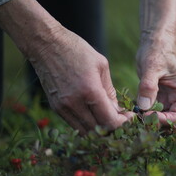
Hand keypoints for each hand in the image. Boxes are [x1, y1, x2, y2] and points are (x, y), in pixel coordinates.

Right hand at [0, 0, 133, 132]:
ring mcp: (63, 107)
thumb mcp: (101, 65)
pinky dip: (87, 125)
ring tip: (109, 118)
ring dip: (100, 129)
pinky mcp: (56, 107)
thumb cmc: (76, 50)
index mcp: (90, 91)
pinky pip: (75, 125)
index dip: (123, 123)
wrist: (46, 44)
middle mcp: (75, 103)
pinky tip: (95, 115)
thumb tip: (116, 109)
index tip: (130, 117)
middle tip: (122, 119)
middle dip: (114, 127)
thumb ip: (110, 90)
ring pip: (86, 131)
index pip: (109, 121)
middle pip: (99, 130)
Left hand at [136, 0, 175, 124]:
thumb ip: (148, 87)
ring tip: (134, 118)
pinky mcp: (159, 98)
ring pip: (161, 119)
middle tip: (138, 121)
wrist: (154, 42)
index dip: (164, 121)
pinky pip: (153, 112)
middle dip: (156, 124)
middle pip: (171, 122)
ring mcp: (169, 100)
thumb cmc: (157, 51)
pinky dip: (144, 114)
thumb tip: (144, 108)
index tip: (147, 117)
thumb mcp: (152, 67)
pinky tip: (133, 113)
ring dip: (149, 121)